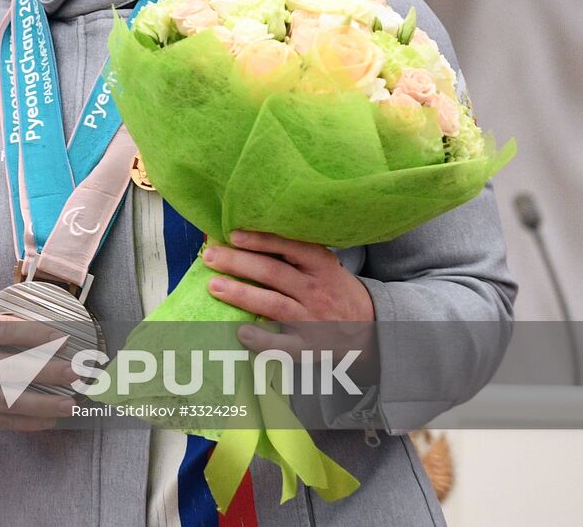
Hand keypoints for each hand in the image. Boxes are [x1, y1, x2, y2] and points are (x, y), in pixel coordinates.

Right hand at [0, 315, 77, 432]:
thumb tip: (36, 330)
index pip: (3, 331)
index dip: (36, 334)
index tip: (62, 337)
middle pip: (10, 368)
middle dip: (48, 371)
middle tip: (76, 371)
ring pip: (8, 400)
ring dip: (44, 403)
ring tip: (70, 403)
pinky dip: (27, 421)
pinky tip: (48, 419)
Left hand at [204, 229, 375, 368]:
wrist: (373, 328)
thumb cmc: (334, 290)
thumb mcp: (324, 266)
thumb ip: (294, 254)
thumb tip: (245, 237)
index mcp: (321, 266)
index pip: (291, 247)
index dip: (261, 240)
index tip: (233, 235)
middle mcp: (317, 291)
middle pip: (274, 273)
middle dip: (239, 263)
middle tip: (210, 256)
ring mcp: (313, 319)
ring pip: (274, 304)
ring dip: (242, 295)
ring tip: (214, 286)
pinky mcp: (310, 347)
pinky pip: (284, 345)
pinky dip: (263, 340)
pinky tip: (241, 332)